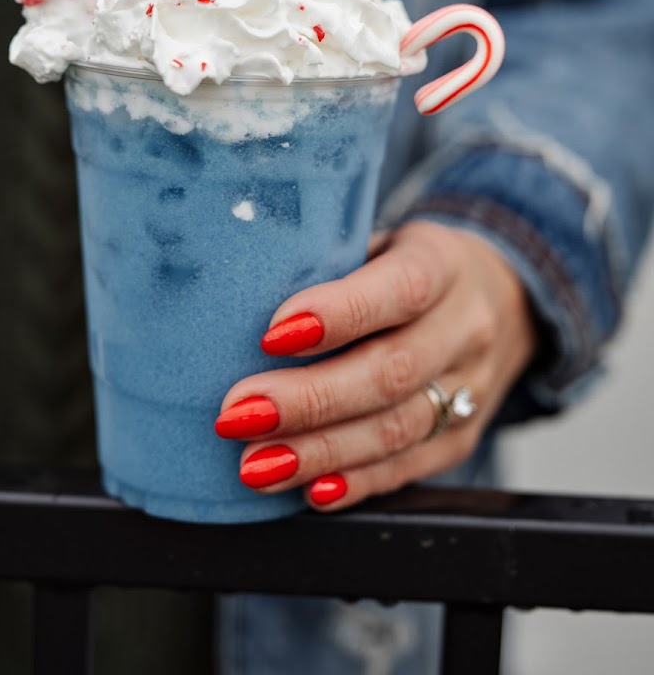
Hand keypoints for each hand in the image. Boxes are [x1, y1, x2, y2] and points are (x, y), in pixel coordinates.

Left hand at [215, 220, 538, 509]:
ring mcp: (471, 387)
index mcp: (442, 264)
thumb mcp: (378, 241)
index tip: (272, 334)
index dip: (338, 314)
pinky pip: (409, 467)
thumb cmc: (405, 265)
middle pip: (390, 372)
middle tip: (237, 414)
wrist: (498, 297)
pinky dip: (356, 483)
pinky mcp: (463, 436)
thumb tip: (232, 297)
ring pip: (396, 430)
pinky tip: (310, 490)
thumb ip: (326, 264)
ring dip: (319, 453)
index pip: (399, 289)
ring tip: (255, 464)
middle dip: (307, 400)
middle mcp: (464, 327)